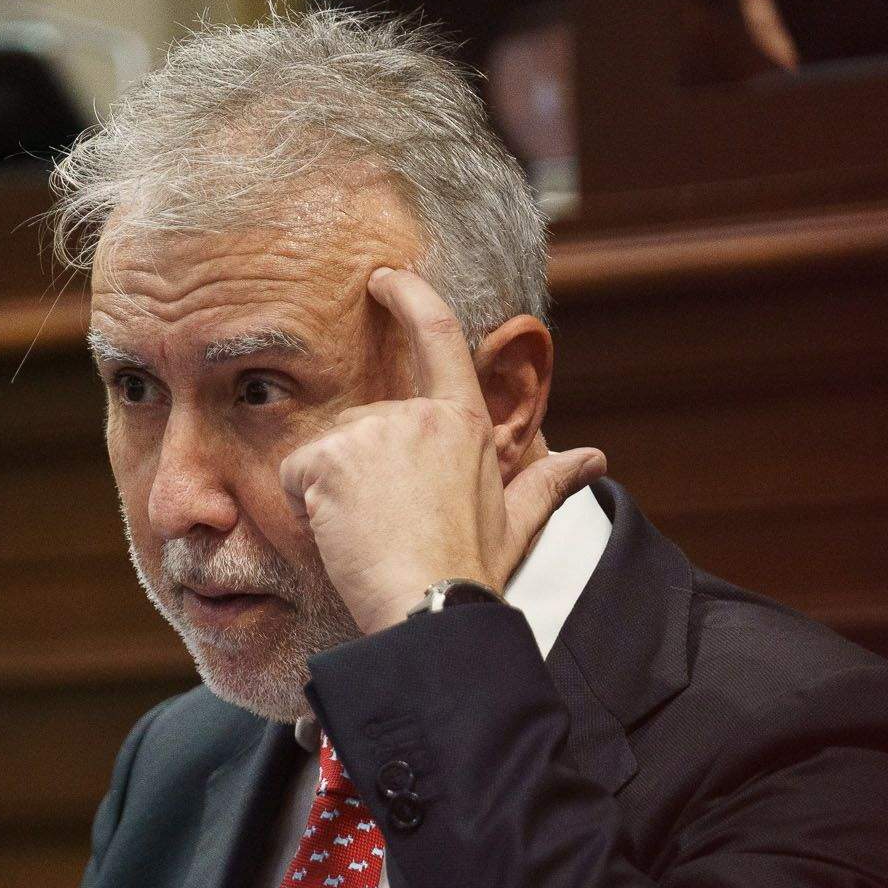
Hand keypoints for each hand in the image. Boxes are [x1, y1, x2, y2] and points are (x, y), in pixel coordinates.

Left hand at [278, 266, 605, 635]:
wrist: (434, 609)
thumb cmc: (472, 573)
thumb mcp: (517, 523)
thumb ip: (549, 482)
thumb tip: (593, 460)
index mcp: (464, 422)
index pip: (438, 337)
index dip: (408, 297)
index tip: (383, 277)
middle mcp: (419, 415)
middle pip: (364, 425)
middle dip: (360, 474)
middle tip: (389, 527)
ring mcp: (374, 433)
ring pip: (327, 452)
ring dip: (333, 494)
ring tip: (370, 536)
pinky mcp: (332, 458)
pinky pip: (295, 475)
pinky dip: (303, 507)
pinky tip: (341, 535)